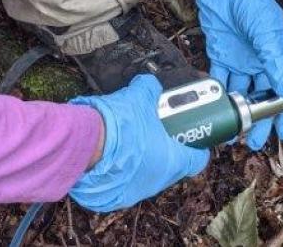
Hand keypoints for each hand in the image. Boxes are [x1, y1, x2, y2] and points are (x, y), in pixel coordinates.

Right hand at [69, 74, 209, 211]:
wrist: (86, 146)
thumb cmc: (120, 125)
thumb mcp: (139, 97)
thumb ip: (149, 89)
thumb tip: (149, 84)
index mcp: (173, 161)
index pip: (197, 160)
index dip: (196, 147)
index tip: (191, 135)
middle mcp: (159, 181)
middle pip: (174, 167)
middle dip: (170, 149)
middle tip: (161, 132)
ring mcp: (138, 191)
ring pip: (151, 175)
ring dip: (149, 159)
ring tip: (137, 140)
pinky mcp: (117, 197)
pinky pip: (129, 182)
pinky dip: (128, 169)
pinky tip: (118, 153)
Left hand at [184, 0, 282, 149]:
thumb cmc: (255, 2)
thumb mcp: (268, 32)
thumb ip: (275, 63)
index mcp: (278, 57)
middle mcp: (260, 62)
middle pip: (262, 98)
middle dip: (259, 121)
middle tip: (254, 142)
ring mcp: (240, 61)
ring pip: (241, 94)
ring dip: (238, 112)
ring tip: (233, 131)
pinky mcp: (220, 55)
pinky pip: (219, 80)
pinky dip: (218, 94)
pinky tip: (216, 108)